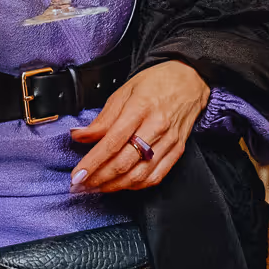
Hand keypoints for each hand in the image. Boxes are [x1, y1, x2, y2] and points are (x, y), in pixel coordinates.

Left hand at [67, 60, 211, 192]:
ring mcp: (169, 142)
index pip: (112, 142)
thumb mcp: (124, 91)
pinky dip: (136, 186)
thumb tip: (80, 135)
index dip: (92, 163)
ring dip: (114, 186)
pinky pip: (155, 177)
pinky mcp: (177, 151)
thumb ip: (103, 118)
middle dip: (98, 179)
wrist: (191, 80)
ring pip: (139, 175)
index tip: (77, 176)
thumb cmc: (156, 82)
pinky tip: (121, 185)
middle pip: (124, 162)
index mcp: (140, 108)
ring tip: (97, 188)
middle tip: (81, 185)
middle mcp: (156, 127)